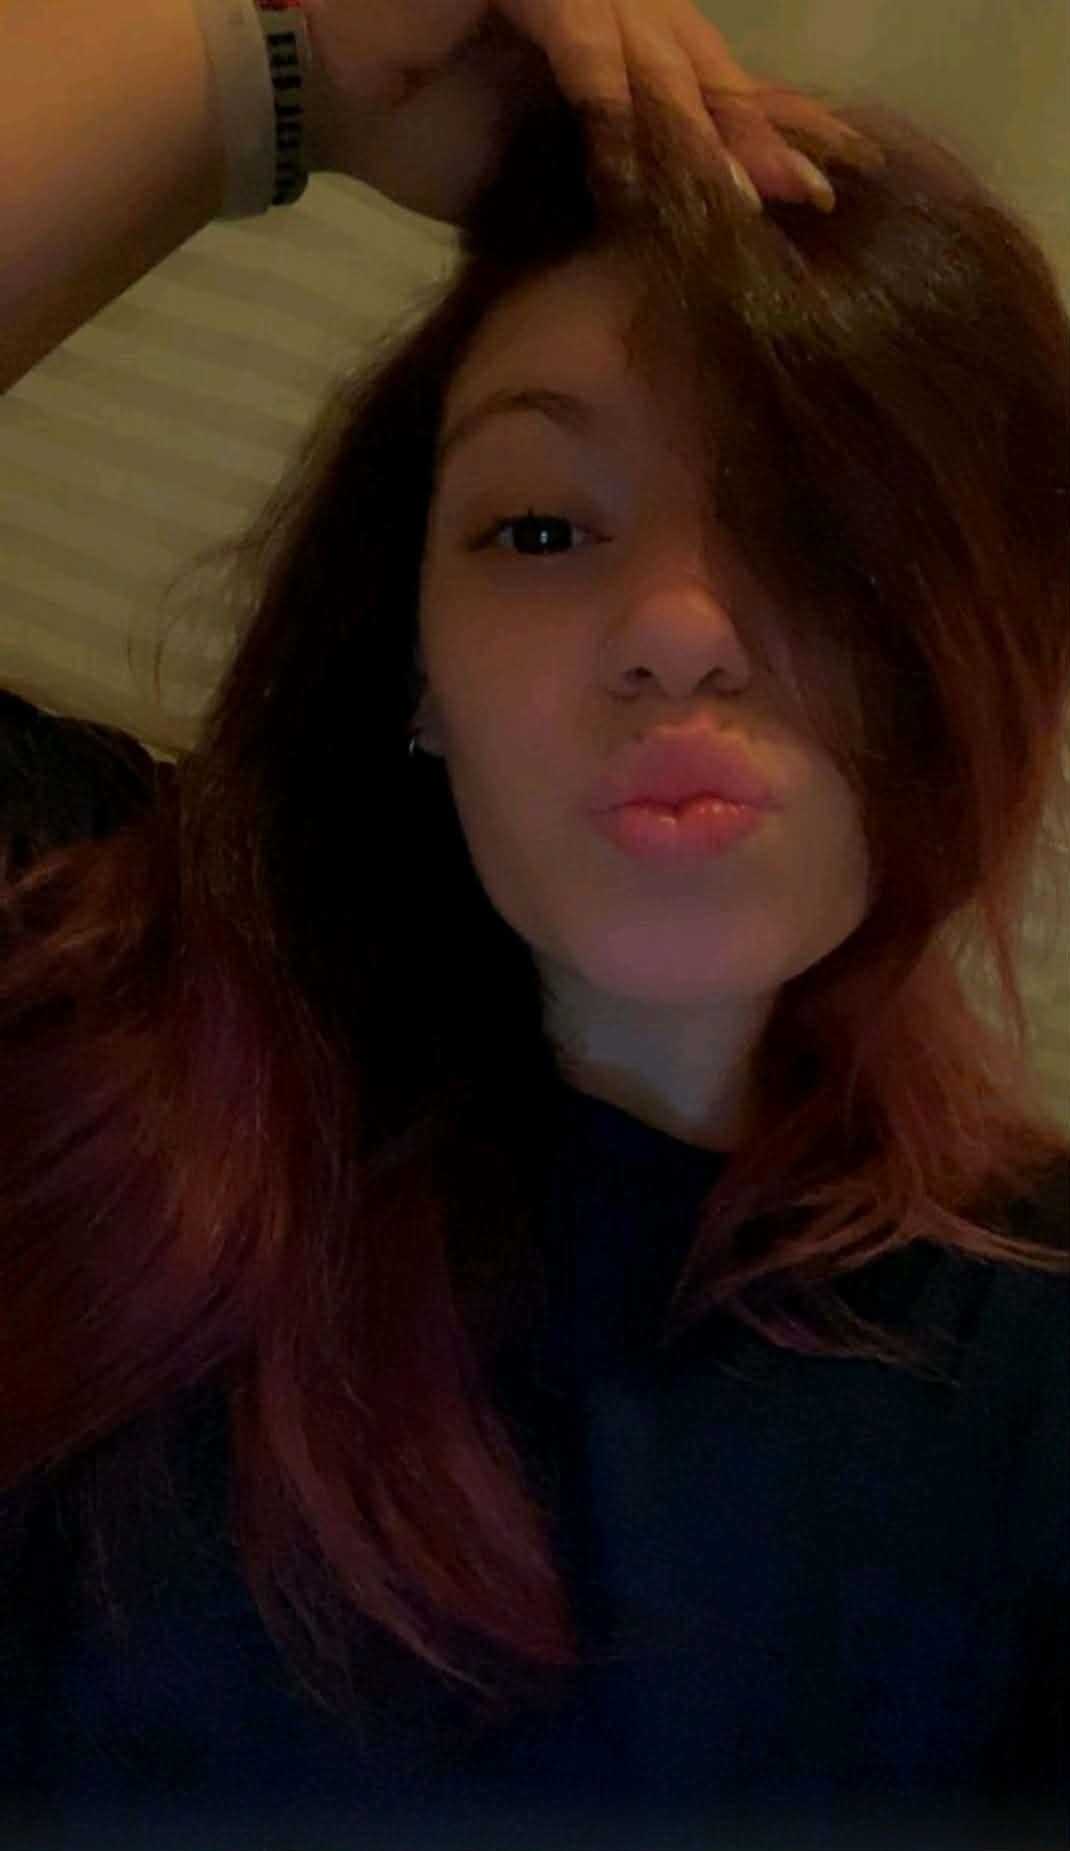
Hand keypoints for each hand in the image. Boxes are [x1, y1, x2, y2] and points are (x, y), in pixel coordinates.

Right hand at [300, 0, 881, 225]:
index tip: (815, 192)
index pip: (706, 81)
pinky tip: (628, 146)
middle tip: (799, 193)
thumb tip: (693, 236)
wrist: (324, 94)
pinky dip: (603, 85)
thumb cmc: (426, 133)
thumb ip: (619, 179)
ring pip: (651, 42)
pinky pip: (577, 26)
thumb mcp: (546, 172)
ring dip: (689, 120)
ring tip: (727, 190)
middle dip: (750, 131)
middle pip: (698, 60)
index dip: (761, 132)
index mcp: (618, 40)